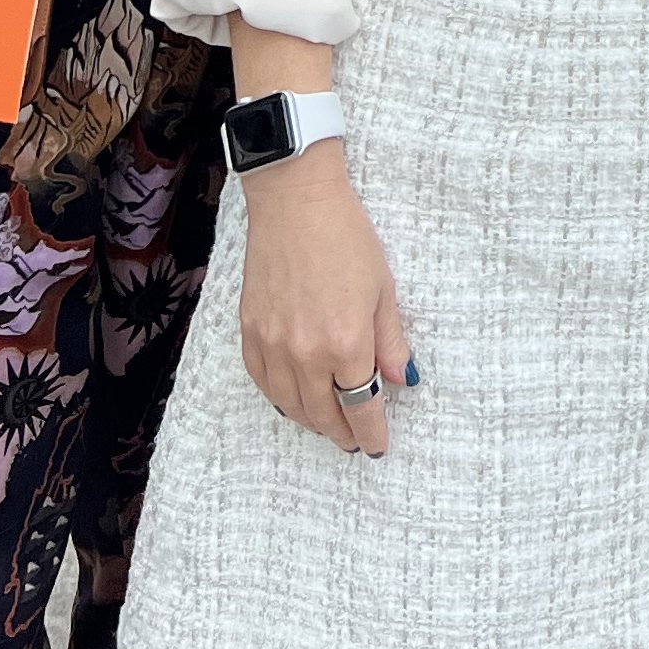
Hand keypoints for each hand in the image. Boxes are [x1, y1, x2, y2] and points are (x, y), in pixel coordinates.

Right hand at [237, 149, 410, 456]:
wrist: (295, 201)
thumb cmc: (347, 238)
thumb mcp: (383, 289)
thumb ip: (390, 342)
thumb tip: (399, 381)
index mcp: (346, 343)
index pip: (360, 407)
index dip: (371, 433)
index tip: (378, 447)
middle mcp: (305, 353)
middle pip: (323, 414)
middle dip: (341, 434)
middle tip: (354, 441)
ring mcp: (272, 344)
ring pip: (290, 405)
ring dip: (311, 421)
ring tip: (327, 425)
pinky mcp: (249, 331)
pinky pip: (262, 381)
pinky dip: (279, 398)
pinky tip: (292, 399)